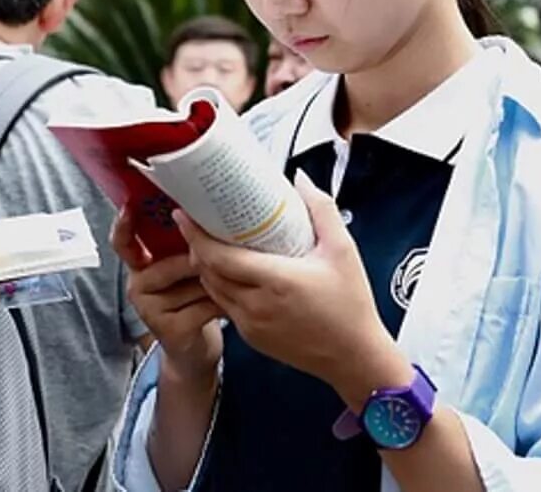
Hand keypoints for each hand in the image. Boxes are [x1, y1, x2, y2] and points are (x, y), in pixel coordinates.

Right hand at [112, 210, 223, 384]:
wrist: (194, 351)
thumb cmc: (193, 301)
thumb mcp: (186, 271)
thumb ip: (186, 248)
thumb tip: (206, 217)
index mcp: (140, 266)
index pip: (123, 242)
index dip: (123, 225)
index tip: (130, 207)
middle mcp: (138, 286)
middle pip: (175, 261)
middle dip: (206, 259)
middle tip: (230, 254)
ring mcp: (150, 310)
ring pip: (194, 282)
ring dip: (219, 282)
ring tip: (235, 281)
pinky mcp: (168, 329)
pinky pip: (203, 306)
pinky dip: (223, 304)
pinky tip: (233, 304)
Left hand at [183, 173, 409, 410]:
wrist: (354, 358)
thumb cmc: (350, 307)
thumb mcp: (343, 250)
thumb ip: (321, 210)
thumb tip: (302, 181)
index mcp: (275, 281)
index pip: (219, 257)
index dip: (196, 235)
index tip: (185, 215)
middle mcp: (256, 306)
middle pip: (209, 272)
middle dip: (198, 247)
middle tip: (198, 223)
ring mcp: (251, 325)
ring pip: (214, 291)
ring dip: (207, 268)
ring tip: (212, 245)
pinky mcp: (252, 339)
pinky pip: (226, 307)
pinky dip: (221, 287)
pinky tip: (233, 274)